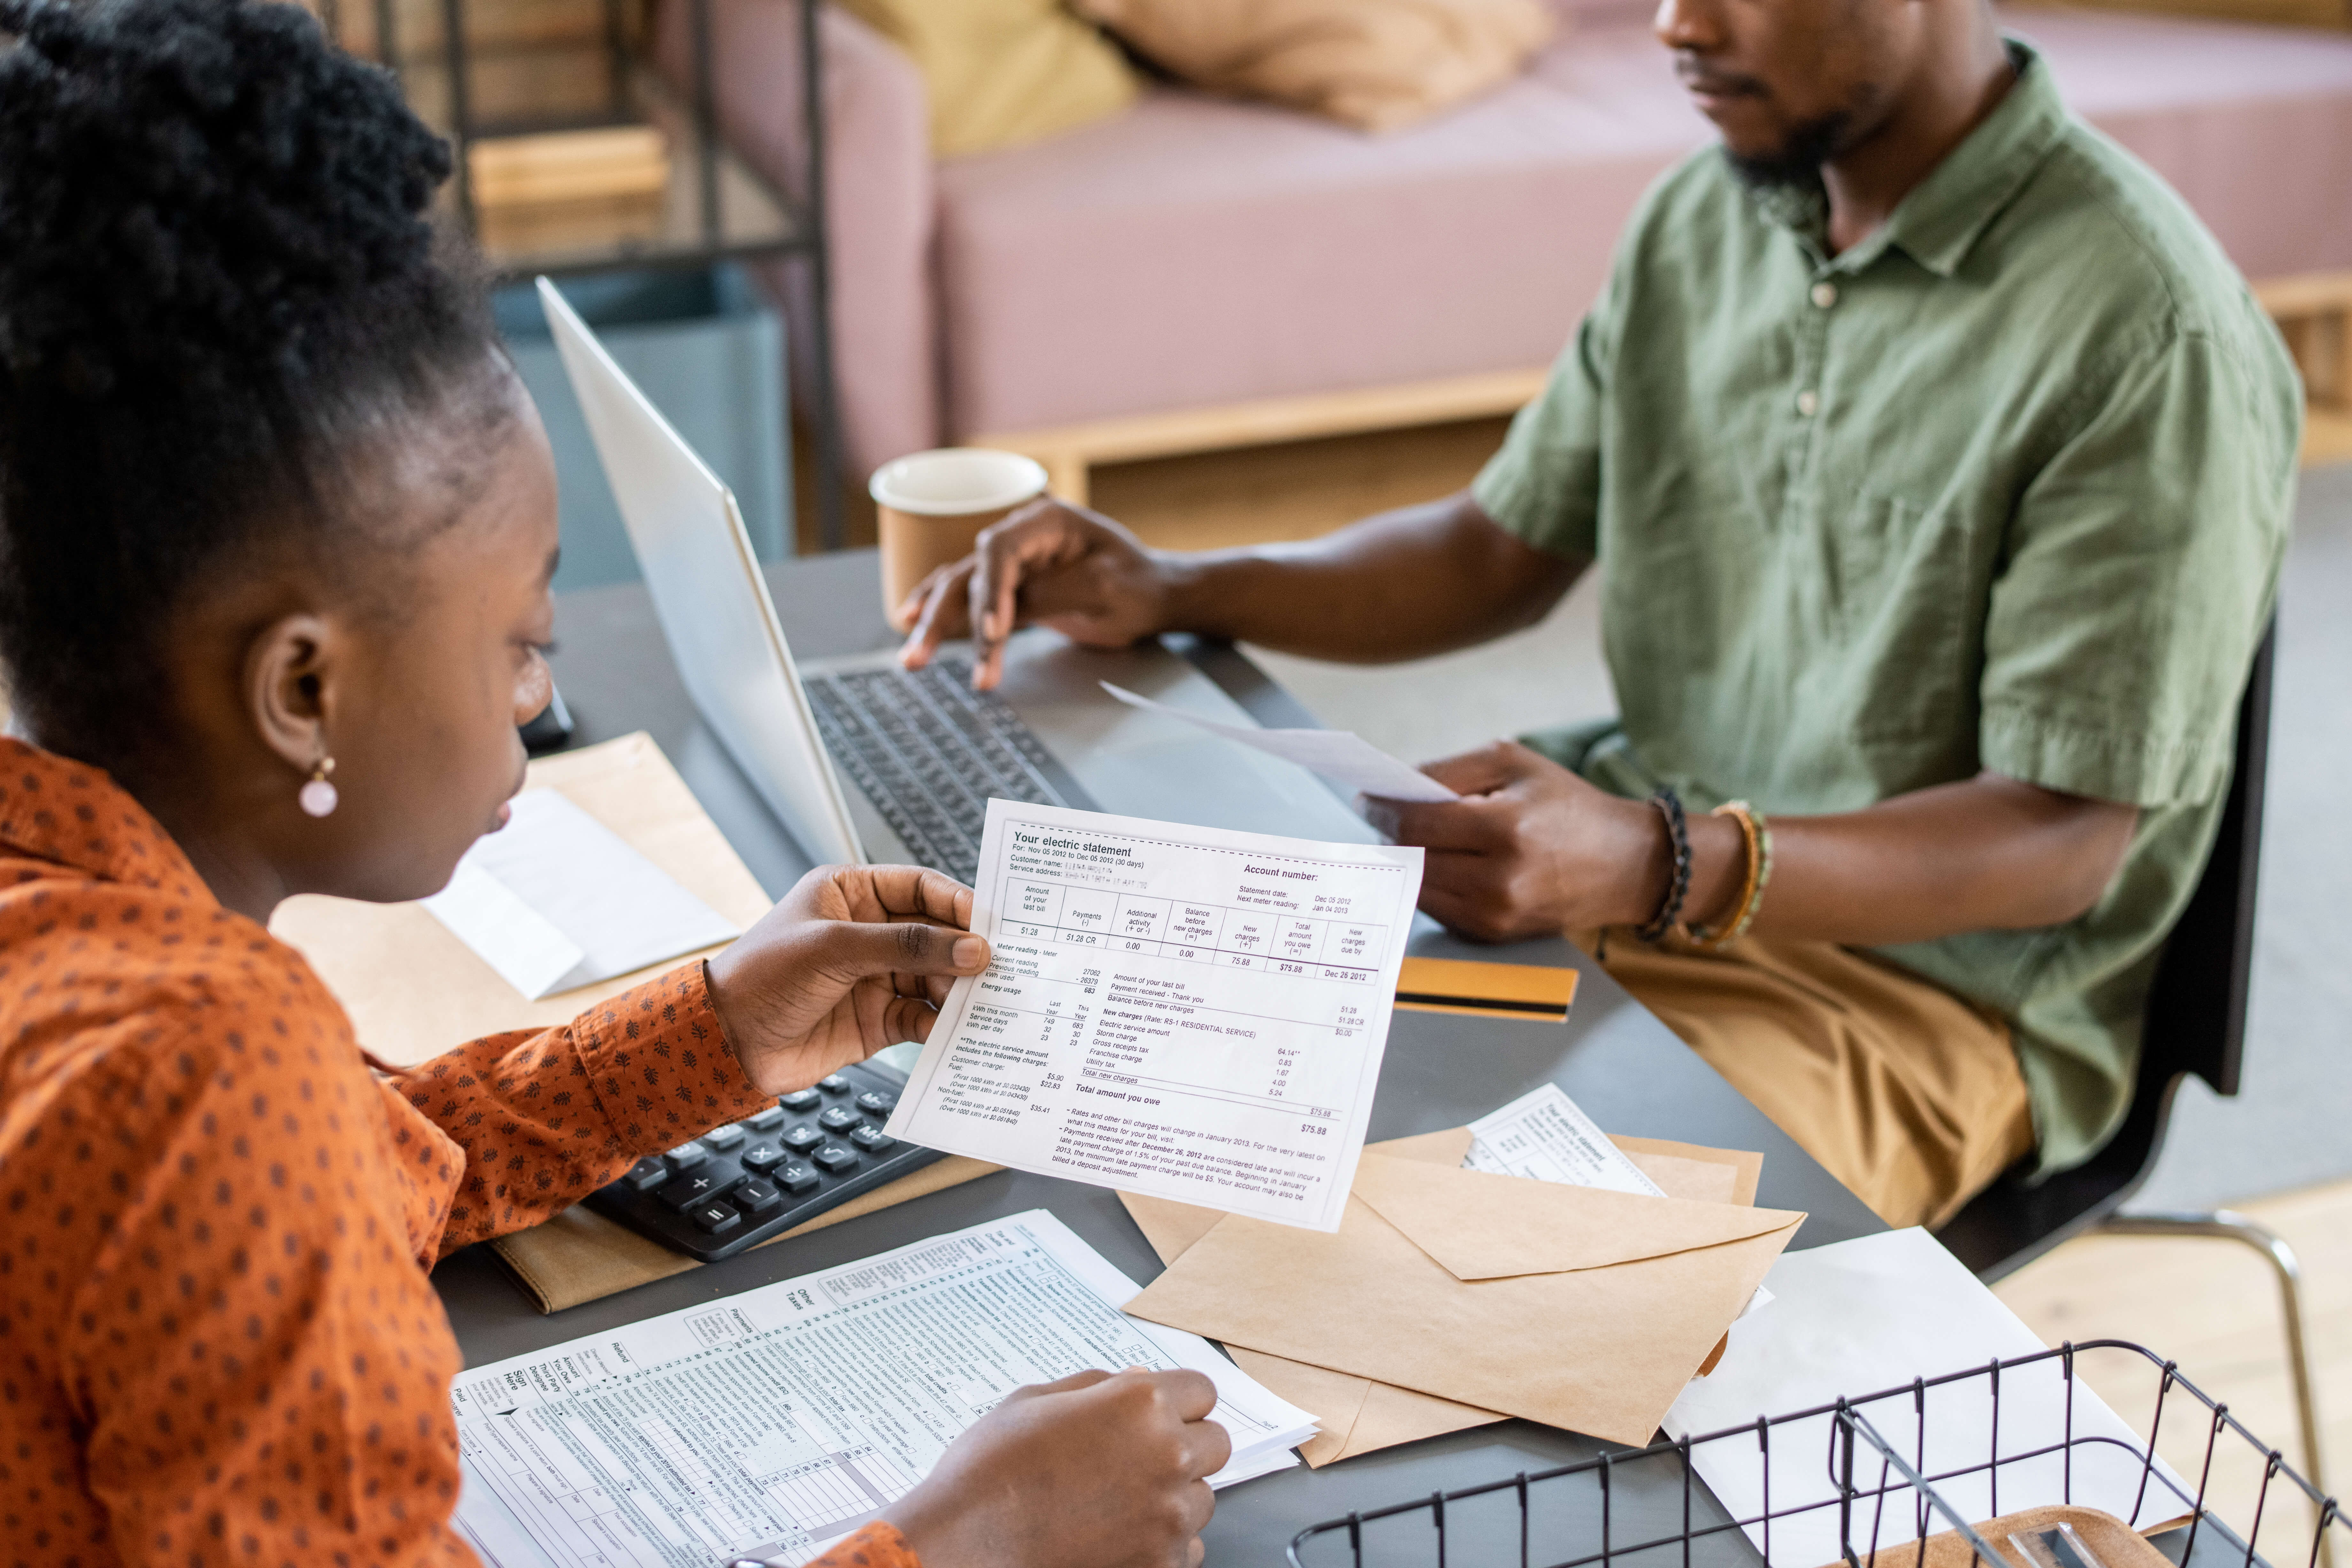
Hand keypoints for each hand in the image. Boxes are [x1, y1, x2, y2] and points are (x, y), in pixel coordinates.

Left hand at [703, 864, 988, 1094]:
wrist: (726, 1042)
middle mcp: (867, 934)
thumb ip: (906, 946)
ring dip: (959, 989)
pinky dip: (943, 1024)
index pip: (918, 887)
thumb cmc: (763, 977)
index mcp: (851, 895)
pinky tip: (961, 1030)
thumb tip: (972, 948)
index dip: (956, 901)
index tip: (990, 922)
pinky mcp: (877, 1019)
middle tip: (1000, 966)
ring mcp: (874, 977)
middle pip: (934, 934)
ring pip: (934, 977)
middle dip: (965, 950)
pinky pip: (922, 1016)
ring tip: (987, 1000)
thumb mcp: (835, 947)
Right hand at [887, 1368, 1231, 1567]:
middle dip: (1185, 1445)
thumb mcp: (1036, 1402)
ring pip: (1203, 1498)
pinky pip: (1188, 1547)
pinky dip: (1162, 1541)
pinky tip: (1118, 1535)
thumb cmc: (989, 1472)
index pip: (1202, 1390)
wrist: (966, 1546)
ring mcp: (1167, 1516)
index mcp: (1139, 1403)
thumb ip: (1098, 1387)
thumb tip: (1137, 1380)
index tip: (1161, 1413)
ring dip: (1173, 1496)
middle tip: (1141, 1456)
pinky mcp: (1160, 1564)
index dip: (1177, 1400)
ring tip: (1118, 1501)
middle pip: (1216, 1443)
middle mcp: (1165, 1456)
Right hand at [897, 499, 1175, 688]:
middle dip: (943, 616)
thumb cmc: (1138, 585)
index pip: (999, 550)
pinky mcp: (1013, 590)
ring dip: (934, 624)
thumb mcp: (1104, 588)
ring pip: (961, 589)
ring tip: (910, 660)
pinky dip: (944, 617)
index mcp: (1046, 521)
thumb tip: (1001, 614)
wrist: (1155, 597)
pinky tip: (912, 624)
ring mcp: (1014, 564)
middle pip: (969, 572)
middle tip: (920, 656)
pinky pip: (970, 602)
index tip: (995, 631)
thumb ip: (1051, 594)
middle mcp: (1022, 537)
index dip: (989, 591)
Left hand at [1365, 741, 1673, 942]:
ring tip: (1413, 836)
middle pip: (1411, 856)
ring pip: (1418, 886)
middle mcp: (1499, 880)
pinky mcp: (1494, 936)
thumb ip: (1446, 770)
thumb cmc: (1567, 805)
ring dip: (1407, 860)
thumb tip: (1390, 790)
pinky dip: (1430, 883)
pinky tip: (1441, 862)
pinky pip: (1437, 908)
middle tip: (1383, 815)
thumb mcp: (1511, 763)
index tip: (1369, 798)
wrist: (1626, 864)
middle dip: (1392, 833)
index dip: (1383, 808)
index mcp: (1506, 829)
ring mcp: (1495, 916)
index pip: (1416, 821)